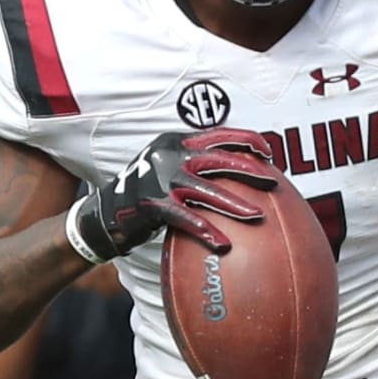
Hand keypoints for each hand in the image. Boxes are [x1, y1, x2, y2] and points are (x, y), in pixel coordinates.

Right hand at [71, 128, 273, 260]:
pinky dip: (207, 231)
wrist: (104, 214)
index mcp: (177, 141)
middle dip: (250, 169)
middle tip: (273, 182)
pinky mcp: (153, 204)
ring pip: (206, 189)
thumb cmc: (146, 192)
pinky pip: (187, 218)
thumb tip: (238, 168)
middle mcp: (169, 154)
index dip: (247, 140)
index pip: (219, 134)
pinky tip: (224, 244)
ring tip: (257, 215)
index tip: (269, 151)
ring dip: (235, 203)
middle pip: (218, 158)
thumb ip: (195, 162)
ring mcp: (160, 179)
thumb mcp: (167, 167)